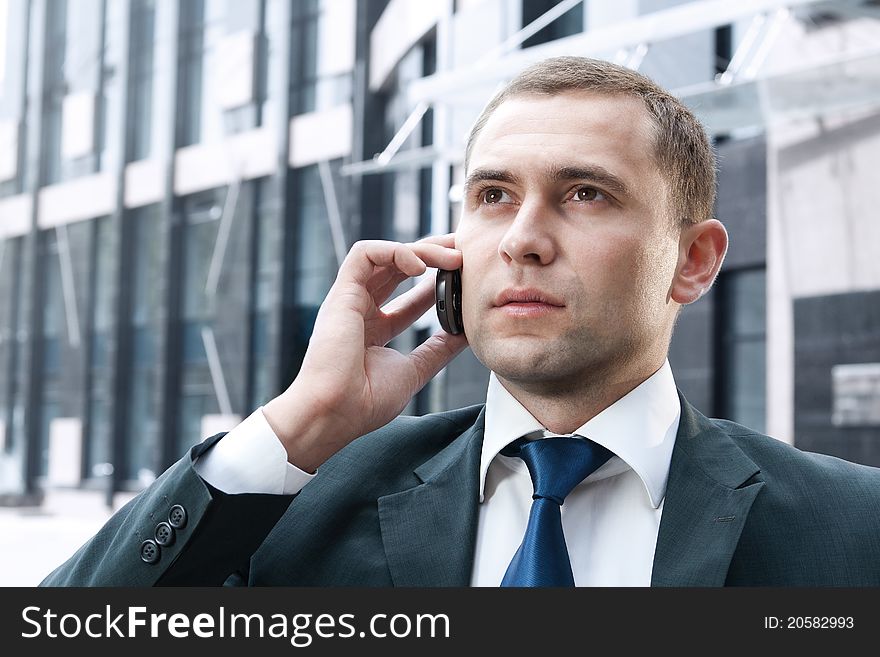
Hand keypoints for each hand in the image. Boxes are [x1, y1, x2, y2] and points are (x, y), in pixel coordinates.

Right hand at [262, 234, 468, 471]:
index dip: (437, 284)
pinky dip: (394, 252)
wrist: (335, 412)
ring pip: (386, 256)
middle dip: (434, 254)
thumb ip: (438, 349)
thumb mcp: (414, 370)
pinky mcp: (342, 292)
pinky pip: (364, 254)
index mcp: (376, 329)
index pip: (411, 298)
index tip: (464, 279)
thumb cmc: (365, 401)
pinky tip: (420, 267)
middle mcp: (362, 310)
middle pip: (400, 269)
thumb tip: (466, 333)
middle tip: (464, 252)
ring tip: (451, 259)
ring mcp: (350, 300)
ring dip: (421, 250)